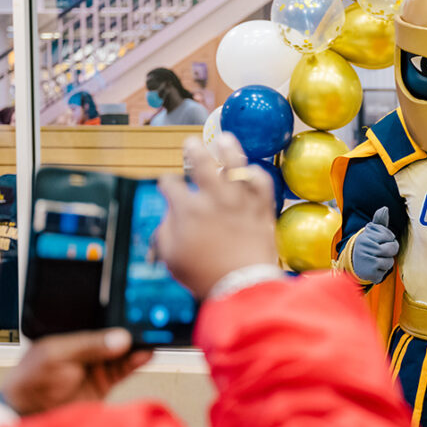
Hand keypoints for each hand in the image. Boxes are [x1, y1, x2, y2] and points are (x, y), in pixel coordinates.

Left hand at [0, 328, 151, 415]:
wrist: (29, 416)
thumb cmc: (30, 382)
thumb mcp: (54, 355)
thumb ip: (87, 345)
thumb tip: (119, 338)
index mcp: (71, 332)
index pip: (98, 318)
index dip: (114, 313)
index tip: (130, 310)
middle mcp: (86, 346)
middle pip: (114, 333)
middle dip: (129, 329)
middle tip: (145, 324)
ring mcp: (97, 363)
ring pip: (124, 350)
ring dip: (137, 345)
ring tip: (150, 339)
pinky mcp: (106, 381)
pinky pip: (126, 368)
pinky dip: (137, 362)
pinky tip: (145, 354)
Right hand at [156, 135, 278, 298]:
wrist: (242, 288)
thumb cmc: (203, 276)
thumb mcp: (172, 257)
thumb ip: (165, 231)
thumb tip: (169, 213)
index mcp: (187, 209)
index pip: (171, 185)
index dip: (166, 184)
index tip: (168, 186)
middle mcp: (214, 199)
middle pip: (202, 164)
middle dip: (193, 151)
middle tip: (191, 143)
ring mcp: (240, 202)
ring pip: (235, 166)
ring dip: (228, 150)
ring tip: (224, 138)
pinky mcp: (261, 209)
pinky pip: (262, 184)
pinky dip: (257, 175)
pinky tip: (251, 170)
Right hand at [351, 207, 398, 284]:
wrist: (353, 262)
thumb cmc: (368, 245)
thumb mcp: (372, 232)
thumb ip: (380, 221)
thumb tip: (384, 208)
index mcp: (367, 235)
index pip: (390, 236)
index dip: (388, 239)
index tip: (379, 241)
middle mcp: (365, 246)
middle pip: (392, 248)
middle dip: (390, 251)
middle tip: (380, 251)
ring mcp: (366, 260)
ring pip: (390, 261)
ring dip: (386, 262)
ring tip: (376, 259)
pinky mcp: (369, 273)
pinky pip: (385, 272)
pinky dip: (381, 271)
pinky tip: (373, 268)